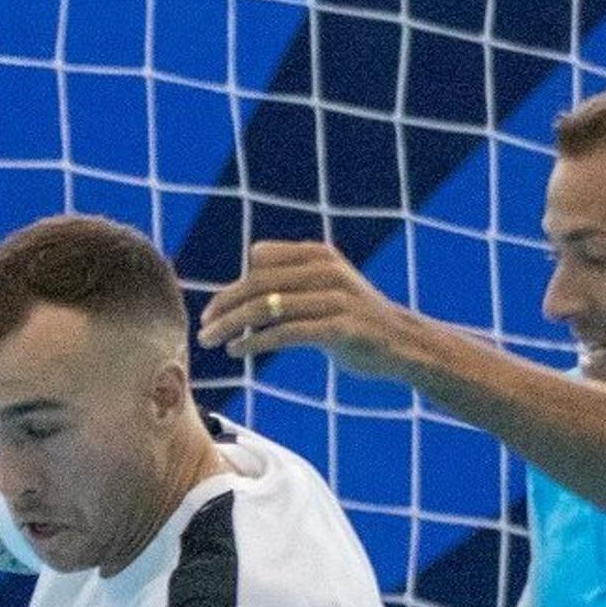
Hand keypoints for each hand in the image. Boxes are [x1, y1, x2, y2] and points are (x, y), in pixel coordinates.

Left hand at [196, 241, 427, 379]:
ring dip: (232, 326)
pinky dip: (255, 343)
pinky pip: (286, 333)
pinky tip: (236, 352)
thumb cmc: (353, 317)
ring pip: (267, 308)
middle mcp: (325, 270)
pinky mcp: (339, 329)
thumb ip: (288, 279)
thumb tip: (244, 277)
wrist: (403, 342)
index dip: (232, 286)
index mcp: (318, 255)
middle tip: (202, 327)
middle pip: (259, 283)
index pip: (260, 260)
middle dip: (225, 306)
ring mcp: (334, 298)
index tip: (213, 311)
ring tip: (210, 341)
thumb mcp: (323, 286)